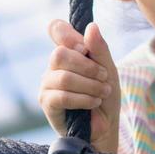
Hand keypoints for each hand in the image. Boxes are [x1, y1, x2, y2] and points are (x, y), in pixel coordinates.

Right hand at [39, 20, 119, 153]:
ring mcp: (47, 84)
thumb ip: (99, 49)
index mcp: (68, 52)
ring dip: (89, 85)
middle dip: (87, 66)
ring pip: (63, 76)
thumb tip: (91, 27)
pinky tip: (93, 102)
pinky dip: (82, 98)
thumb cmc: (105, 96)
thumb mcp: (108, 69)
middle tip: (104, 77)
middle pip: (60, 54)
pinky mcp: (46, 103)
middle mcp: (53, 65)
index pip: (56, 29)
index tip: (84, 47)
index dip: (67, 33)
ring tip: (103, 92)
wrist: (105, 126)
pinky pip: (61, 96)